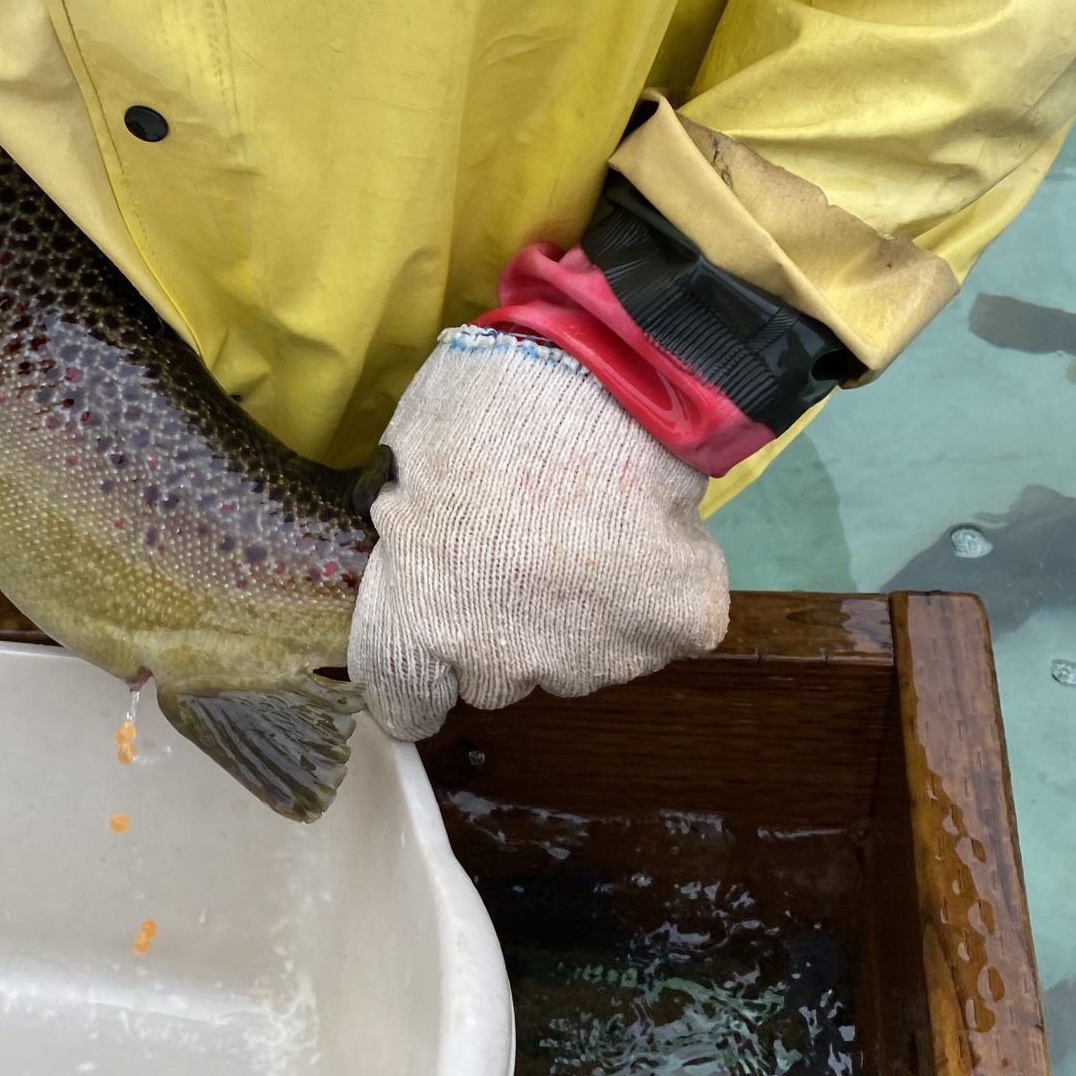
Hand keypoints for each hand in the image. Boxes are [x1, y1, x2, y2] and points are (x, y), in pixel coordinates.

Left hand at [350, 326, 729, 739]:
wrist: (613, 375)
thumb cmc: (490, 401)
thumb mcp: (407, 459)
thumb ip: (406, 529)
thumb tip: (411, 538)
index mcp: (421, 620)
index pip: (402, 700)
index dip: (414, 674)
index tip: (431, 646)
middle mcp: (501, 663)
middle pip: (493, 677)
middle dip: (499, 629)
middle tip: (521, 549)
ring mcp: (595, 659)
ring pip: (577, 659)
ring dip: (577, 616)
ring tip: (590, 530)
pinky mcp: (673, 635)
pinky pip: (657, 629)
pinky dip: (655, 596)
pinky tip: (650, 536)